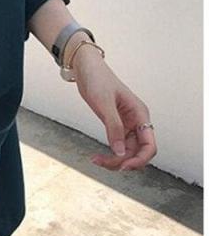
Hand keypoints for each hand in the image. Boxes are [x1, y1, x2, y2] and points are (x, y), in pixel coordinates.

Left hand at [70, 43, 156, 171]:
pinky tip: (98, 156)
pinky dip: (110, 153)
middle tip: (102, 162)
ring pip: (127, 151)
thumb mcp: (104, 103)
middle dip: (123, 161)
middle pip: (138, 152)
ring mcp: (126, 124)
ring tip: (96, 160)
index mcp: (140, 114)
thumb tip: (120, 152)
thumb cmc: (97, 79)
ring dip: (115, 159)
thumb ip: (113, 127)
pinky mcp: (115, 124)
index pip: (149, 145)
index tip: (124, 166)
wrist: (86, 68)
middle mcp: (136, 121)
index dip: (140, 160)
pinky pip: (118, 145)